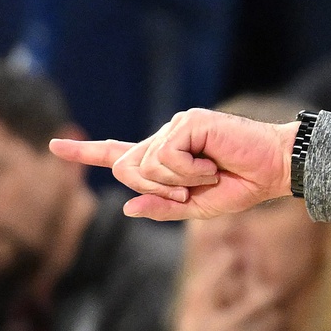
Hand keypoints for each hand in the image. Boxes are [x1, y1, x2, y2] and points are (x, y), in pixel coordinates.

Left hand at [50, 108, 296, 219]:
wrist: (275, 169)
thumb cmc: (244, 187)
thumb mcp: (199, 208)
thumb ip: (164, 208)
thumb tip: (127, 209)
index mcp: (166, 158)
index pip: (119, 153)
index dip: (87, 151)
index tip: (55, 146)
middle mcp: (166, 138)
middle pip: (127, 168)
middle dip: (155, 190)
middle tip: (190, 191)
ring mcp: (176, 127)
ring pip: (145, 165)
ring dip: (177, 182)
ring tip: (208, 175)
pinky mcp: (189, 122)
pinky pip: (166, 156)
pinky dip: (189, 171)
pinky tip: (211, 166)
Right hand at [173, 244, 286, 330]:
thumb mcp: (190, 323)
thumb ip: (203, 296)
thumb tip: (216, 263)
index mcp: (194, 317)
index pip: (207, 284)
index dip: (219, 265)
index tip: (233, 251)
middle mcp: (211, 329)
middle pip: (254, 301)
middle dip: (269, 293)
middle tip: (275, 288)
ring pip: (270, 321)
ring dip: (275, 319)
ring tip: (272, 319)